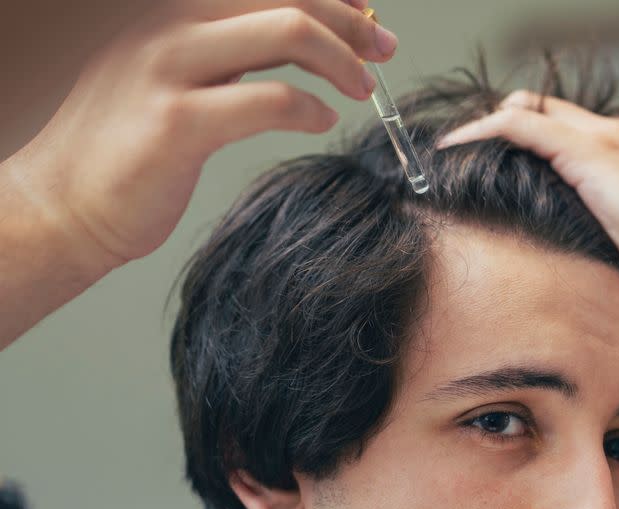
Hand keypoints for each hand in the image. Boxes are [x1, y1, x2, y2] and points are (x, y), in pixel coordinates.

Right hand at [12, 0, 397, 268]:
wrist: (62, 206)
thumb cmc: (125, 153)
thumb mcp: (171, 82)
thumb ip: (227, 58)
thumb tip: (298, 42)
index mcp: (171, 15)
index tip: (366, 16)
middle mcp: (169, 27)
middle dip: (349, 19)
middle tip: (383, 47)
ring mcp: (169, 70)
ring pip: (286, 31)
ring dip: (341, 57)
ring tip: (363, 87)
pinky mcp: (177, 123)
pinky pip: (269, 99)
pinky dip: (309, 109)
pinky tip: (321, 122)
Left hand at [436, 90, 618, 327]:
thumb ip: (606, 240)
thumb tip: (571, 263)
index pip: (571, 132)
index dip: (530, 144)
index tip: (495, 170)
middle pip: (548, 112)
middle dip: (502, 130)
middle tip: (462, 161)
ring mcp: (612, 139)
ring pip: (531, 110)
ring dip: (486, 129)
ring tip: (449, 157)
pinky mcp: (595, 153)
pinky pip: (520, 125)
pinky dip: (482, 131)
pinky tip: (450, 151)